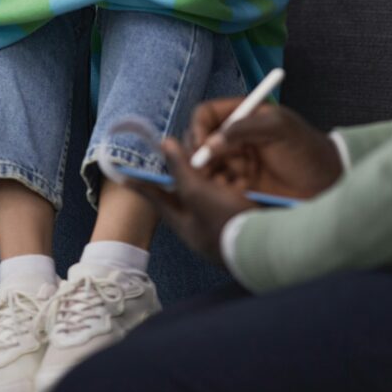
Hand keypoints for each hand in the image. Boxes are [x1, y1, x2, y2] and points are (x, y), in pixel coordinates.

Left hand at [128, 138, 255, 262]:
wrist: (266, 246)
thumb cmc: (225, 223)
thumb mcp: (198, 193)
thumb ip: (181, 169)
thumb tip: (166, 144)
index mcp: (184, 222)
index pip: (157, 198)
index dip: (142, 184)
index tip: (124, 176)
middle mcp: (199, 225)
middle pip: (186, 193)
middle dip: (189, 173)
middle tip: (189, 154)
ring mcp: (220, 225)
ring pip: (211, 193)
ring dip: (215, 174)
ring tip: (220, 160)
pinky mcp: (240, 220)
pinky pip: (232, 197)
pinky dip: (235, 184)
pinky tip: (244, 175)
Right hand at [189, 98, 342, 198]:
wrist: (328, 184)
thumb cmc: (307, 150)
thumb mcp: (279, 128)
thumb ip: (244, 128)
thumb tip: (211, 142)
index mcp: (243, 114)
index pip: (206, 114)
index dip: (198, 127)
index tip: (201, 145)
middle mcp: (235, 136)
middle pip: (200, 140)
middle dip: (198, 154)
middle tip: (202, 170)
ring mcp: (236, 160)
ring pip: (205, 165)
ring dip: (206, 174)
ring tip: (220, 184)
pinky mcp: (239, 184)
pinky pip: (217, 185)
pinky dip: (218, 190)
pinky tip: (233, 194)